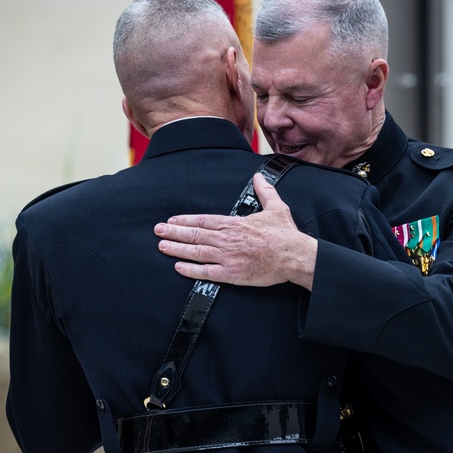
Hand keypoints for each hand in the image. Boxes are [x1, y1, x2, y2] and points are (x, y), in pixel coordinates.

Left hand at [155, 173, 317, 288]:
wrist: (294, 256)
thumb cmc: (285, 234)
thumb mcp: (276, 207)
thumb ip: (264, 192)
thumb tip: (258, 177)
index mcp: (235, 224)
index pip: (204, 220)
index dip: (185, 220)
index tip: (171, 220)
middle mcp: (227, 239)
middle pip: (195, 235)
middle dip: (173, 232)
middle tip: (157, 231)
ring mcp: (228, 257)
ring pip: (196, 252)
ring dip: (177, 248)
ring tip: (162, 246)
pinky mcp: (233, 274)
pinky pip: (207, 272)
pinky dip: (191, 270)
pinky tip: (178, 267)